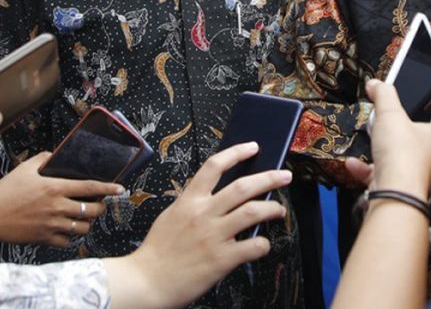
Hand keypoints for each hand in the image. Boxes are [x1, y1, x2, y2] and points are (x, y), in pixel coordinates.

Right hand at [0, 152, 122, 247]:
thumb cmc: (5, 192)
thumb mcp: (24, 169)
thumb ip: (44, 158)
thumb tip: (56, 154)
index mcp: (55, 188)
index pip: (90, 187)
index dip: (108, 188)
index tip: (121, 189)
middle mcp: (57, 207)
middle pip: (92, 210)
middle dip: (100, 208)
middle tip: (98, 204)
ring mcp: (52, 225)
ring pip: (82, 228)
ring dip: (87, 223)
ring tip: (84, 218)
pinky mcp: (44, 238)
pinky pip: (67, 242)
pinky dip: (71, 237)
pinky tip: (68, 230)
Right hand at [105, 142, 291, 308]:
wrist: (145, 282)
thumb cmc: (157, 251)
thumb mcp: (172, 216)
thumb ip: (192, 204)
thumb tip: (215, 196)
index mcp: (189, 201)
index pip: (214, 166)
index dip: (237, 153)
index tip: (253, 147)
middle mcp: (203, 214)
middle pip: (243, 187)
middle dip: (269, 178)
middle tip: (284, 175)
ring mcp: (214, 236)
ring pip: (253, 212)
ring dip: (272, 208)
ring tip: (279, 210)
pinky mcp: (221, 259)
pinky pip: (253, 246)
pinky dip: (264, 244)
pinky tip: (263, 244)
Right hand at [346, 79, 430, 198]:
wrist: (396, 190)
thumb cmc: (401, 153)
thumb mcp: (389, 112)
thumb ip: (383, 94)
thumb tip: (375, 83)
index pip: (426, 125)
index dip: (408, 120)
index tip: (394, 118)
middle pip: (412, 145)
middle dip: (393, 141)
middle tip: (380, 133)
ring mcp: (421, 179)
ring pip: (400, 164)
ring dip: (380, 156)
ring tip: (369, 148)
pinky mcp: (405, 193)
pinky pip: (386, 178)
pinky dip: (368, 171)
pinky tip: (354, 164)